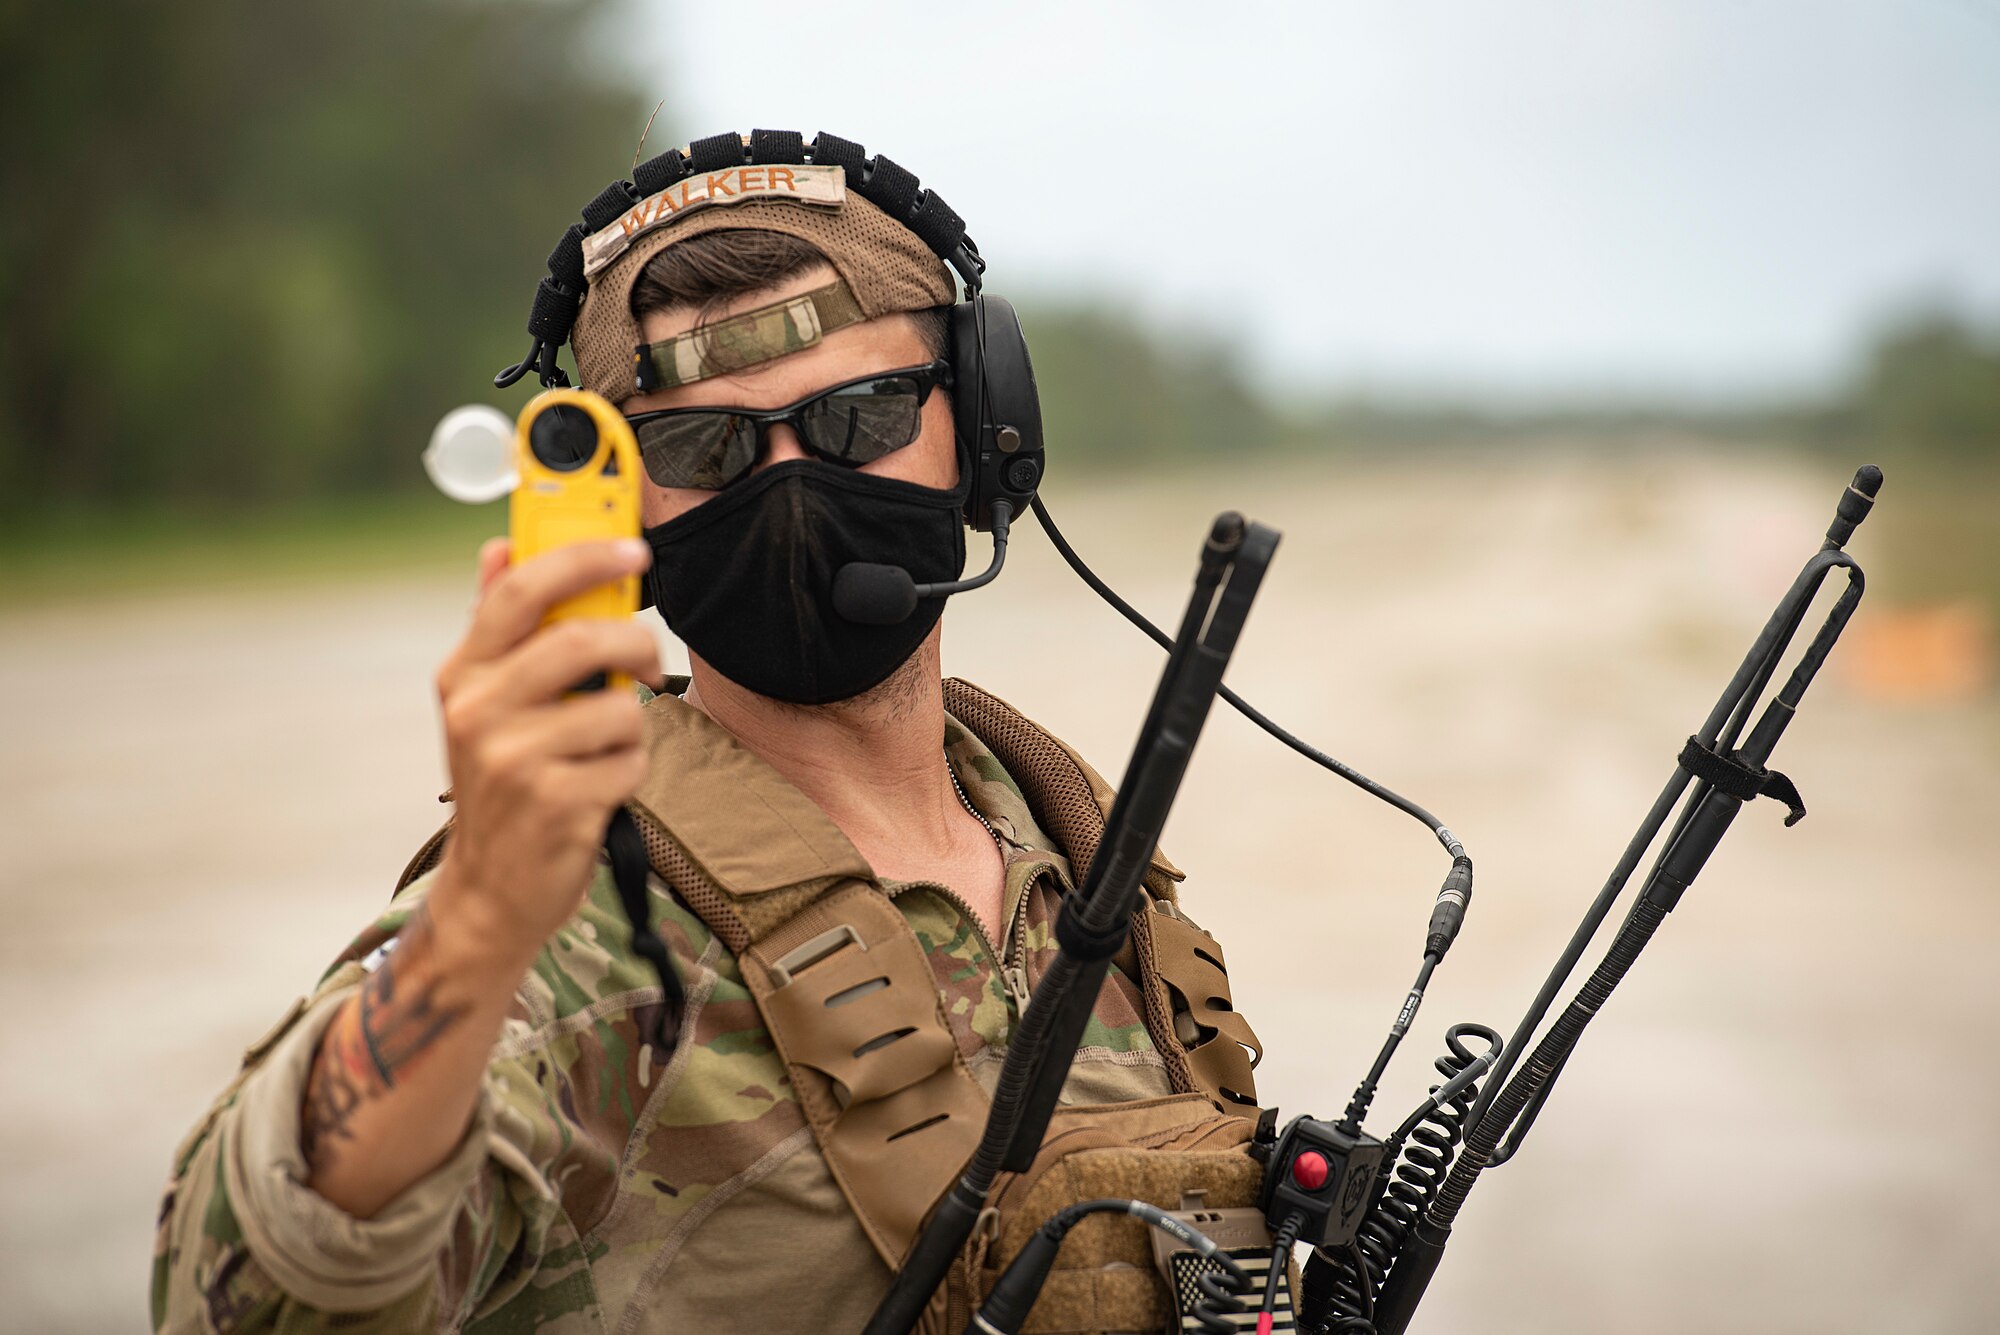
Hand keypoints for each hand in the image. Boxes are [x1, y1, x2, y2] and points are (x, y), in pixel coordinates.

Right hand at [429, 536, 659, 968]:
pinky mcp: (557, 804)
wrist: (490, 891)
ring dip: (630, 726)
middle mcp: (480, 712)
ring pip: (620, 706)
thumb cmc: (503, 785)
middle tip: (645, 661)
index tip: (632, 548)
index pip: (518, 591)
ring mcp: (515, 761)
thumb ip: (497, 627)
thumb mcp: (484, 704)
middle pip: (582, 640)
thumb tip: (499, 547)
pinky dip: (631, 772)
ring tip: (601, 749)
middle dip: (634, 644)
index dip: (581, 557)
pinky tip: (599, 789)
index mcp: (464, 676)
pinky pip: (631, 760)